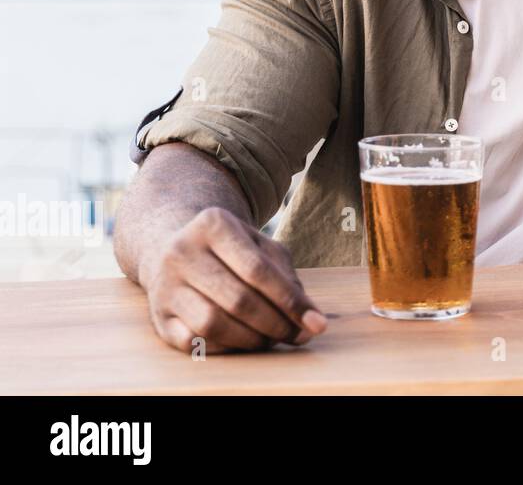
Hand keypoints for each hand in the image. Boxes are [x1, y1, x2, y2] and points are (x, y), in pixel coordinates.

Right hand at [139, 207, 327, 353]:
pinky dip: (224, 347)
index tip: (316, 324)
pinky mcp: (157, 316)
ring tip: (271, 339)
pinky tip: (242, 342)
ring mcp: (165, 284)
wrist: (172, 248)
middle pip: (238, 299)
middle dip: (275, 324)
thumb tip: (310, 320)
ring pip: (212, 323)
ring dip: (250, 339)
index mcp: (213, 224)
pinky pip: (193, 342)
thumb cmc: (231, 250)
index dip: (291, 301)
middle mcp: (182, 251)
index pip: (258, 270)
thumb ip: (287, 277)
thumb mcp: (261, 247)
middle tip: (297, 336)